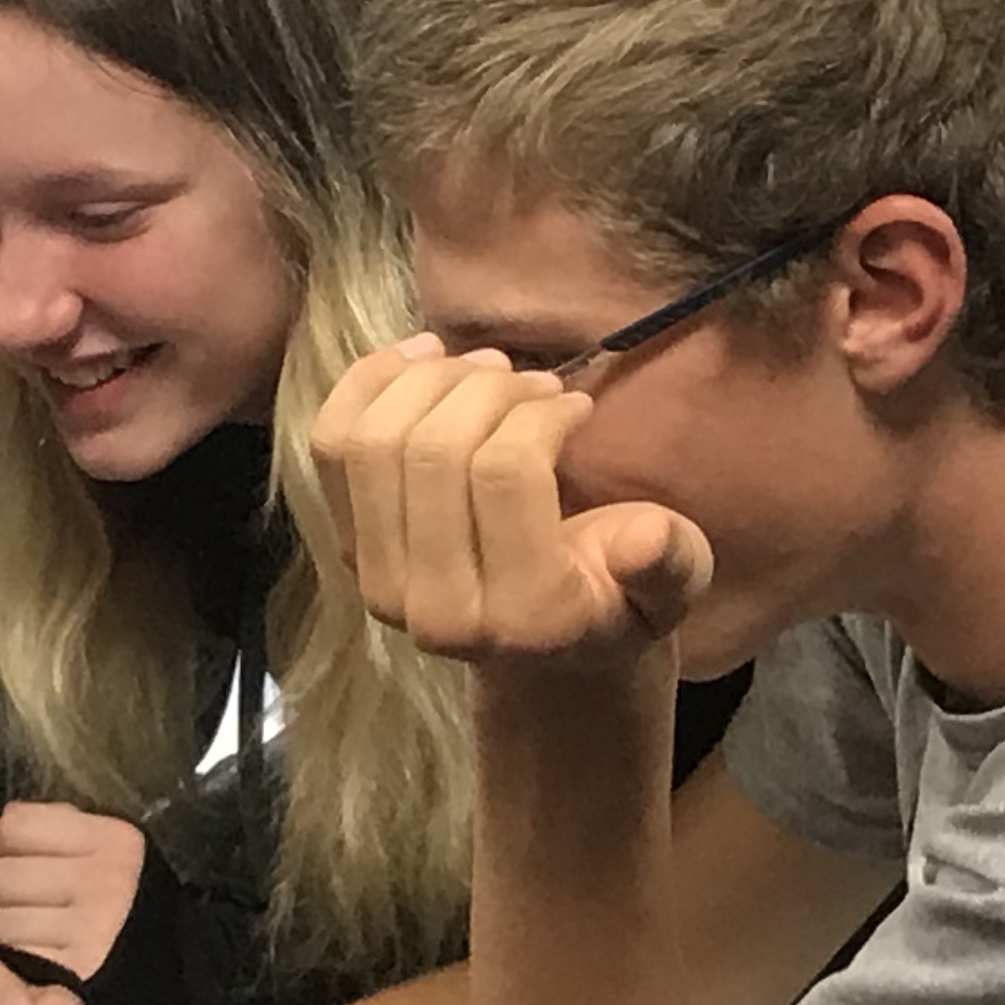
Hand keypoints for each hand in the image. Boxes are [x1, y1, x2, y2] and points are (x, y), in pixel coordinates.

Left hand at [0, 802, 145, 979]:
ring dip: (6, 930)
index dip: (5, 846)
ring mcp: (93, 928)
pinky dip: (16, 960)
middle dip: (4, 893)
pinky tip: (40, 957)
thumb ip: (51, 830)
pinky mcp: (73, 972)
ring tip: (35, 932)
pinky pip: (10, 957)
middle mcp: (108, 879)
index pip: (13, 825)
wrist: (148, 971)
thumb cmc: (108, 902)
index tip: (25, 863)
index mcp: (114, 839)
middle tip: (30, 905)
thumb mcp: (96, 849)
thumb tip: (1, 834)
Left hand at [310, 337, 710, 665]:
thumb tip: (646, 537)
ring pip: (374, 443)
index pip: (505, 473)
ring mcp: (379, 583)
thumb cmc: (618, 599)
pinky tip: (421, 357)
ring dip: (429, 380)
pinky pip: (332, 448)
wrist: (545, 647)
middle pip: (433, 451)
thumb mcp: (672, 588)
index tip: (574, 402)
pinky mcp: (346, 552)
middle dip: (485, 388)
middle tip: (529, 377)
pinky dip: (369, 385)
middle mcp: (436, 611)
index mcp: (524, 618)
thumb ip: (670, 565)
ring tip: (483, 366)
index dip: (539, 413)